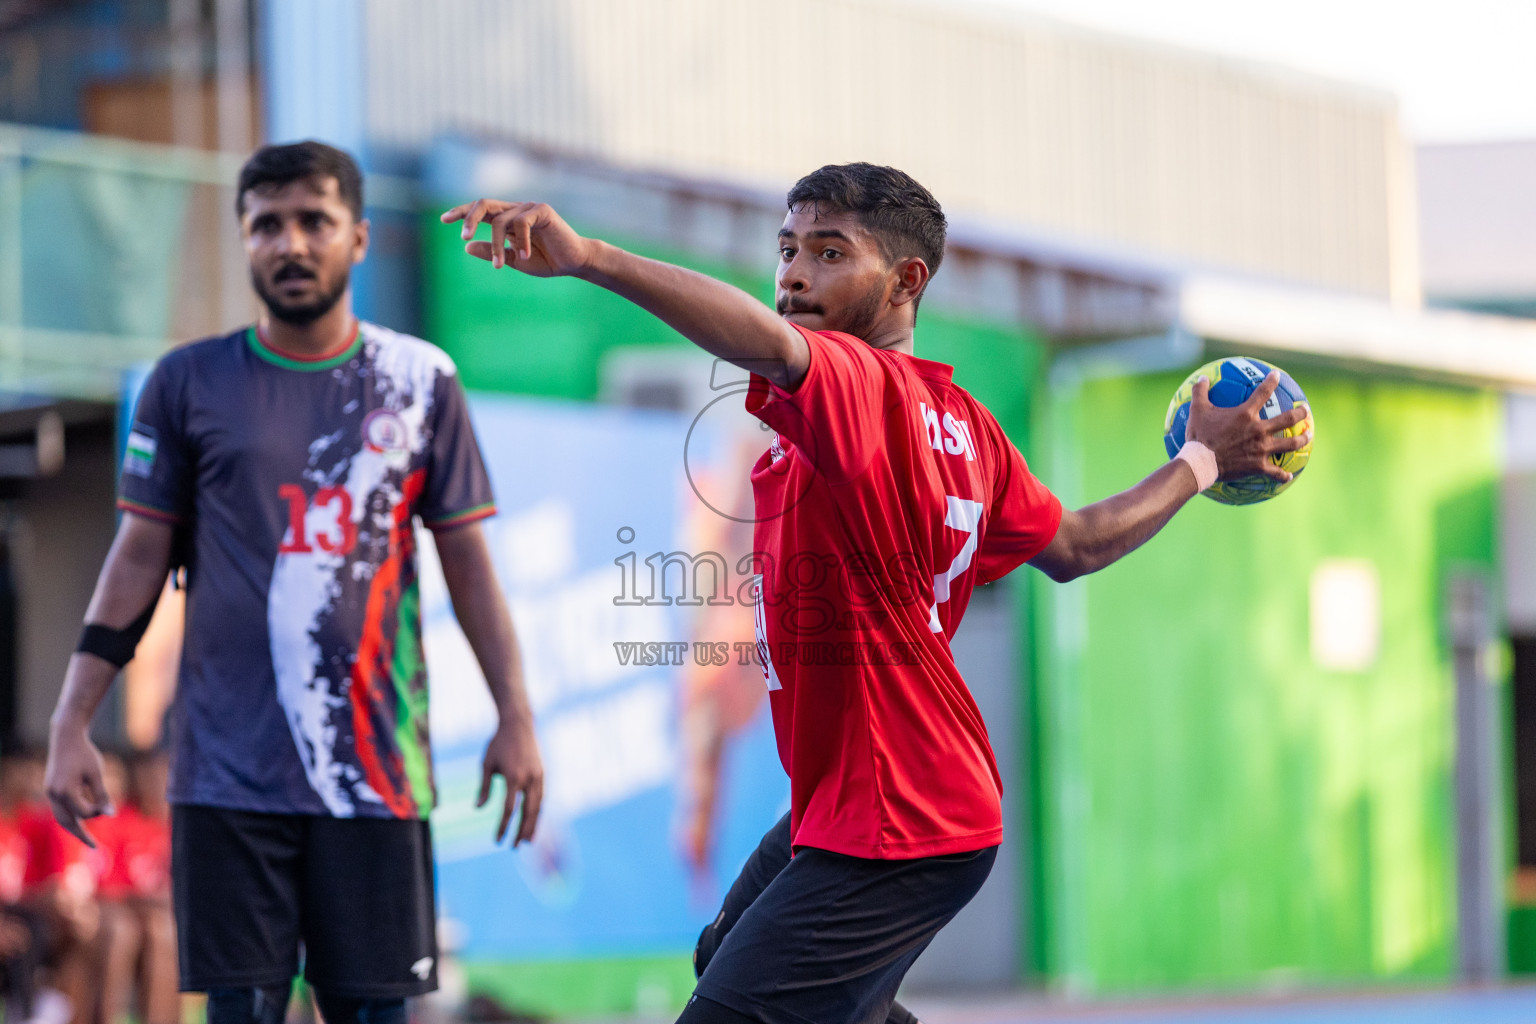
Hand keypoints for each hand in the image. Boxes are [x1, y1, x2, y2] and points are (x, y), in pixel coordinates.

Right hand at [45, 723, 112, 847]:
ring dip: (73, 827)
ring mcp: (50, 792)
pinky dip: (70, 816)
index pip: (84, 812)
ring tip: (86, 837)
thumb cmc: (85, 754)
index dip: (98, 811)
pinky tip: (81, 819)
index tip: (107, 805)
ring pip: (60, 817)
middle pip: (66, 822)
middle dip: (80, 834)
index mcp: (65, 791)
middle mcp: (54, 794)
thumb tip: (111, 815)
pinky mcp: (51, 789)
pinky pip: (59, 808)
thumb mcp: (96, 774)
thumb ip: (102, 795)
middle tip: (95, 847)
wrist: (66, 737)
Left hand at [440, 200, 593, 276]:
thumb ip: (492, 252)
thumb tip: (467, 247)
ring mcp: (529, 208)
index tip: (443, 220)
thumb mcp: (513, 260)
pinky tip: (525, 256)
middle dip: (469, 217)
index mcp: (507, 219)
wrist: (574, 262)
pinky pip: (521, 223)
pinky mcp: (542, 210)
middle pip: (484, 204)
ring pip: (500, 220)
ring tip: (498, 265)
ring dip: (496, 244)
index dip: (461, 212)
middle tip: (462, 236)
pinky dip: (521, 242)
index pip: (480, 210)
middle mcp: (515, 209)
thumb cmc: (547, 261)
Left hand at [477, 718, 543, 844]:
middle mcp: (529, 779)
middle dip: (521, 831)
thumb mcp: (487, 764)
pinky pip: (541, 797)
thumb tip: (478, 809)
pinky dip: (537, 811)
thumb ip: (484, 787)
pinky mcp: (543, 773)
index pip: (508, 809)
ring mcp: (539, 776)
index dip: (503, 827)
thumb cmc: (498, 743)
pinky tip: (532, 820)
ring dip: (533, 824)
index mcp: (513, 777)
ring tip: (527, 840)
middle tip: (515, 847)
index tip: (497, 841)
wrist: (518, 723)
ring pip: (538, 806)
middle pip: (527, 812)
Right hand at [1185, 370, 1312, 481]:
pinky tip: (1289, 476)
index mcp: (1246, 414)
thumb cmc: (1199, 436)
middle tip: (1306, 410)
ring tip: (1309, 435)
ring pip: (1290, 444)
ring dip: (1302, 439)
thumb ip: (1200, 392)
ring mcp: (1262, 449)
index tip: (1277, 375)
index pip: (1263, 392)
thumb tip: (1202, 378)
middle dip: (1300, 413)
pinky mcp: (1259, 466)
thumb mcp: (1197, 410)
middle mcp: (1259, 430)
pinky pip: (1276, 472)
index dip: (1271, 381)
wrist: (1201, 462)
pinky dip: (1283, 475)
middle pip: (1288, 419)